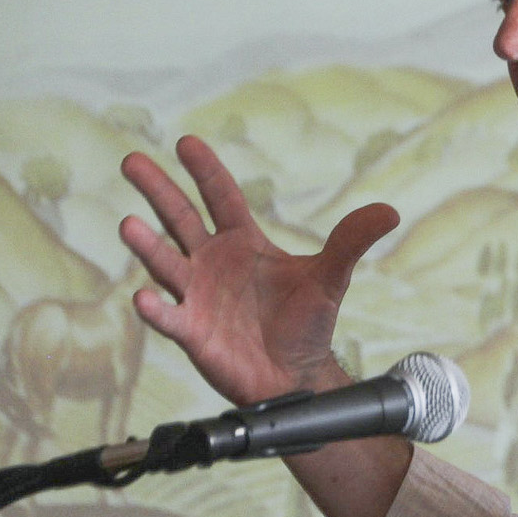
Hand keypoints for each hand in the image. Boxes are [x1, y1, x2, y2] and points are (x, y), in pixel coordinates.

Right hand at [119, 135, 398, 404]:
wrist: (294, 375)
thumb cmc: (305, 323)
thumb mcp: (331, 277)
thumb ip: (351, 242)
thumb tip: (389, 211)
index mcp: (243, 242)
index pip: (220, 196)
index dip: (205, 170)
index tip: (186, 142)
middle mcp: (213, 262)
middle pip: (179, 218)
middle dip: (157, 190)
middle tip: (131, 161)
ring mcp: (197, 295)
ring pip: (166, 263)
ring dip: (147, 245)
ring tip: (128, 223)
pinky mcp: (192, 332)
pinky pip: (169, 318)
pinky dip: (156, 309)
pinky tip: (143, 297)